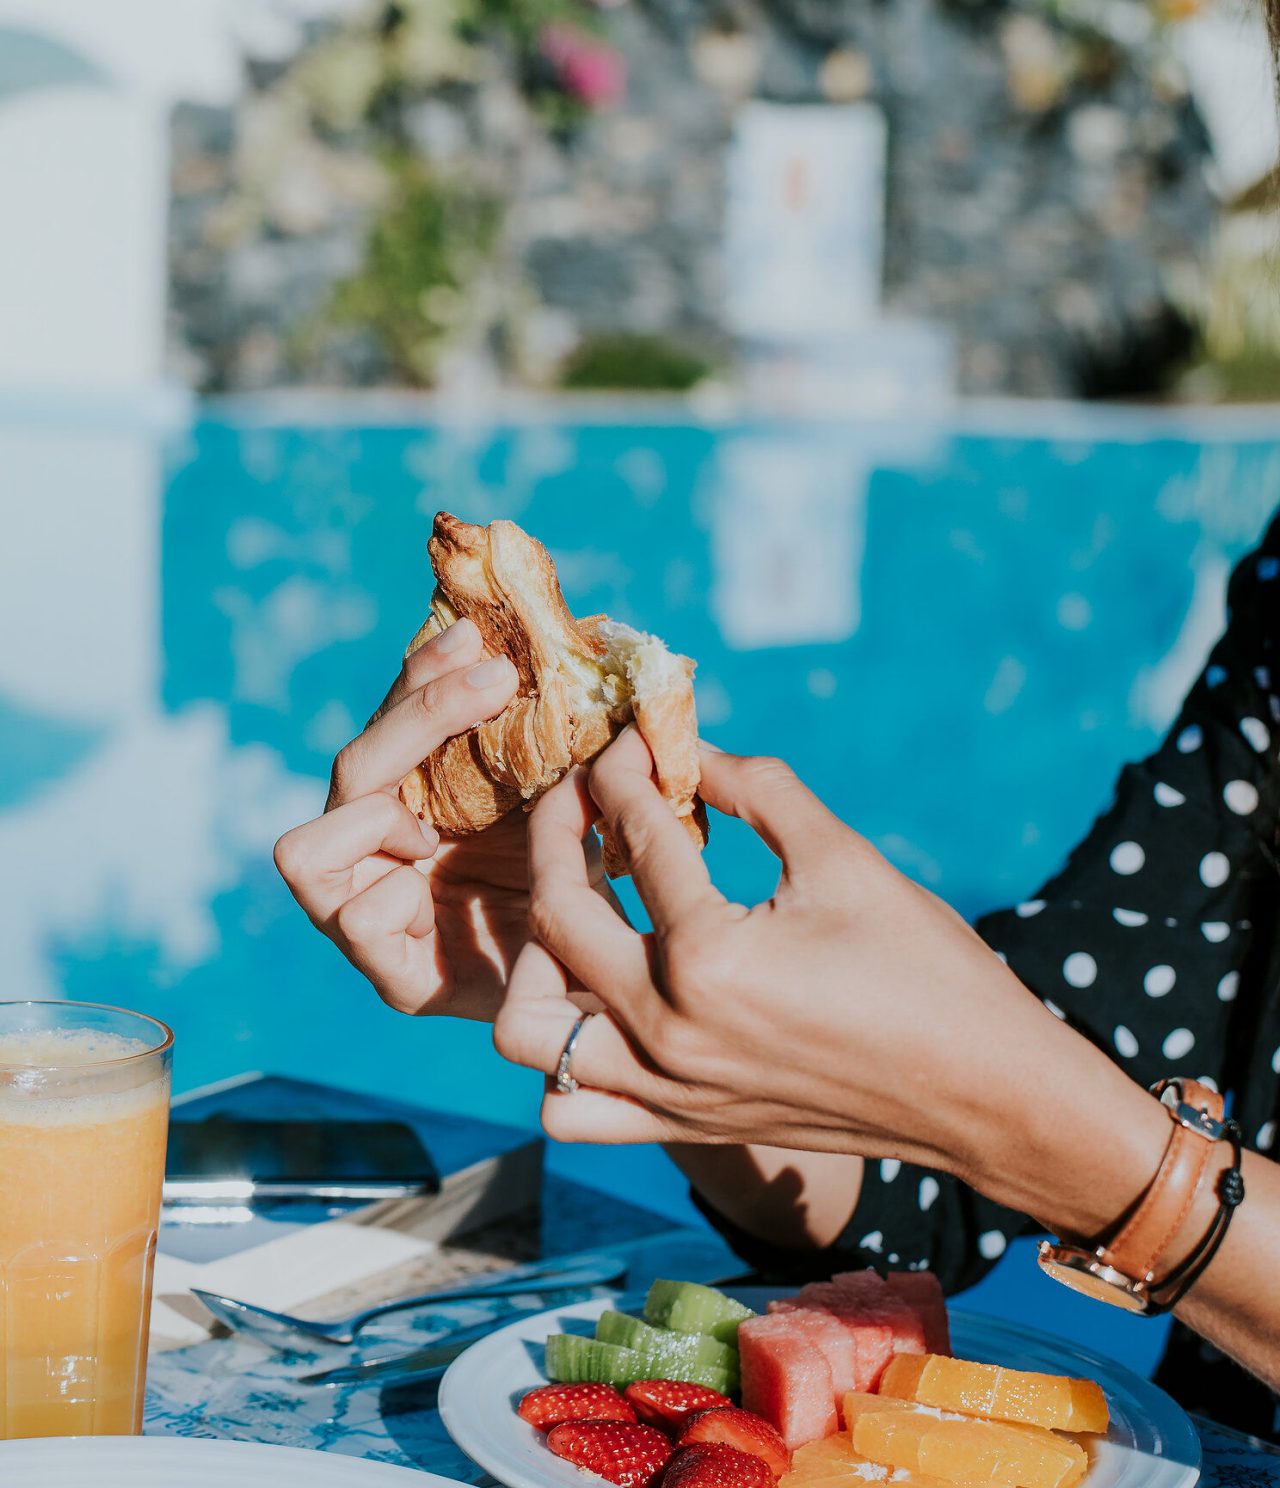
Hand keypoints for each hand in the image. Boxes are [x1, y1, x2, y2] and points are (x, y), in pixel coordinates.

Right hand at [274, 618, 546, 1018]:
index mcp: (409, 809)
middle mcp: (378, 857)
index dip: (422, 676)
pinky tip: (437, 892)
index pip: (390, 725)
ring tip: (440, 825)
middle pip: (353, 768)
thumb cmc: (578, 884)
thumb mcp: (561, 802)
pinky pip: (355, 921)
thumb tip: (542, 655)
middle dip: (419, 716)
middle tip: (500, 682)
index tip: (474, 634)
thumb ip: (541, 743)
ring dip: (375, 817)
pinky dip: (394, 899)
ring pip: (305, 849)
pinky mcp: (394, 978)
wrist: (611, 984)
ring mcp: (370, 918)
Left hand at [495, 731, 1163, 1222]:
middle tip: (583, 797)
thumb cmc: (927, 968)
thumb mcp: (844, 858)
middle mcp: (667, 1030)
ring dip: (533, 956)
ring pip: (528, 1031)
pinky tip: (598, 1000)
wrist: (983, 1095)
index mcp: (710, 957)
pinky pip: (570, 1109)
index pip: (637, 834)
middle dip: (557, 832)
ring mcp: (665, 1089)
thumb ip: (759, 789)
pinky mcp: (678, 1124)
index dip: (626, 768)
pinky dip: (559, 1059)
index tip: (628, 738)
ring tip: (579, 908)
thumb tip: (694, 747)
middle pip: (555, 915)